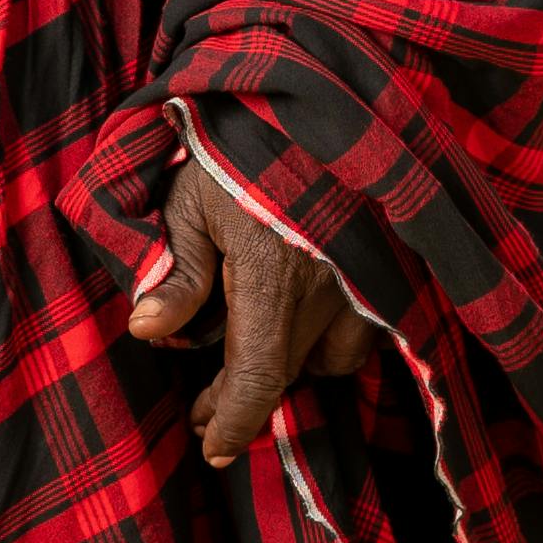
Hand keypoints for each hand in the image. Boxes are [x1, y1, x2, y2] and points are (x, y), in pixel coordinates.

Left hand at [128, 152, 374, 461]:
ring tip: (248, 349)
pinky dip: (332, 332)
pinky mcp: (397, 264)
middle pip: (292, 374)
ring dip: (293, 360)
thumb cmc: (245, 142)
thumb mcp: (192, 199)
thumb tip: (146, 332)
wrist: (322, 93)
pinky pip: (368, 325)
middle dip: (247, 394)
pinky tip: (299, 313)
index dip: (234, 424)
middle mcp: (334, 293)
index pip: (258, 380)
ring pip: (335, 355)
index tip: (212, 450)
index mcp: (277, 283)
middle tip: (205, 405)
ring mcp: (373, 280)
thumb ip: (176, 272)